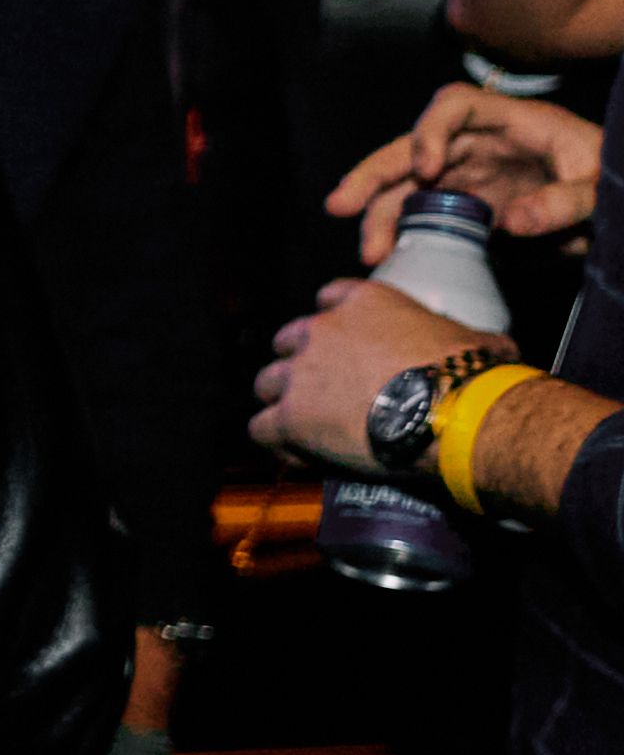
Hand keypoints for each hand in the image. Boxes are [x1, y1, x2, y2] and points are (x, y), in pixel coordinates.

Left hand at [252, 274, 485, 476]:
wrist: (456, 415)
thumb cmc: (474, 376)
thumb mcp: (475, 340)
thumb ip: (461, 338)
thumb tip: (493, 348)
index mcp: (364, 302)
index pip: (329, 299)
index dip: (333, 325)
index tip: (345, 348)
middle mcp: (322, 329)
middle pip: (290, 341)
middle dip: (304, 364)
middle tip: (328, 392)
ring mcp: (300, 371)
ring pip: (268, 383)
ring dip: (285, 402)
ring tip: (310, 428)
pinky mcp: (290, 416)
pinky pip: (262, 429)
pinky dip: (278, 442)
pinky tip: (301, 455)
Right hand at [333, 86, 601, 255]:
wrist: (616, 203)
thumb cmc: (612, 176)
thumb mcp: (602, 184)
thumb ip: (566, 201)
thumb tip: (511, 222)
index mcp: (513, 123)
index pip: (455, 106)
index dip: (431, 130)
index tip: (427, 169)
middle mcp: (481, 144)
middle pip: (413, 146)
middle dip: (374, 174)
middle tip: (341, 204)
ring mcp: (472, 175)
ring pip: (410, 185)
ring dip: (382, 214)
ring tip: (370, 250)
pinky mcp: (470, 206)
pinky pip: (425, 214)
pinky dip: (405, 233)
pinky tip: (392, 256)